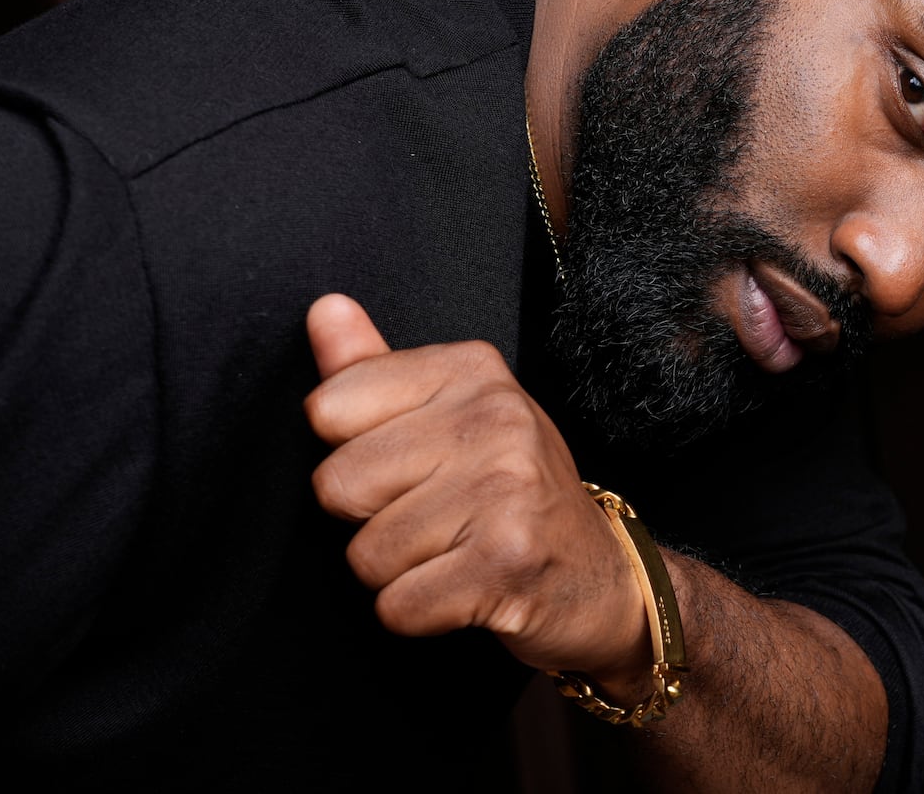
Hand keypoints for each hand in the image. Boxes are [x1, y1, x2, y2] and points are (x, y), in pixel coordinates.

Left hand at [304, 294, 649, 681]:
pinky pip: (397, 605)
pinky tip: (461, 590)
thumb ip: (374, 368)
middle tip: (431, 518)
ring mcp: (506, 490)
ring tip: (451, 553)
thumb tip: (323, 309)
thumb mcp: (451, 414)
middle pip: (337, 484)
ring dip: (395, 573)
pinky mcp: (506, 563)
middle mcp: (495, 418)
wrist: (600, 576)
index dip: (350, 452)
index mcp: (472, 370)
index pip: (330, 407)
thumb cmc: (511, 491)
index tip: (407, 464)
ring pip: (364, 553)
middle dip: (368, 520)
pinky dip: (417, 613)